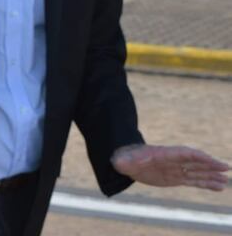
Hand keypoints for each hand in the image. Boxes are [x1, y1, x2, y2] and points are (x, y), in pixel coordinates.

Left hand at [112, 144, 228, 190]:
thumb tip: (120, 163)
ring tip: (225, 182)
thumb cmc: (124, 158)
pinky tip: (217, 187)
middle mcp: (172, 161)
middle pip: (194, 162)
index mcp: (163, 154)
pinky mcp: (175, 178)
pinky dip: (205, 184)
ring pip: (196, 172)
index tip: (212, 161)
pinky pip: (193, 181)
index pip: (184, 153)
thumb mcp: (122, 160)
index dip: (198, 157)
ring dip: (211, 176)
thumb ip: (124, 161)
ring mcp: (175, 169)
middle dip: (210, 165)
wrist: (125, 161)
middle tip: (226, 169)